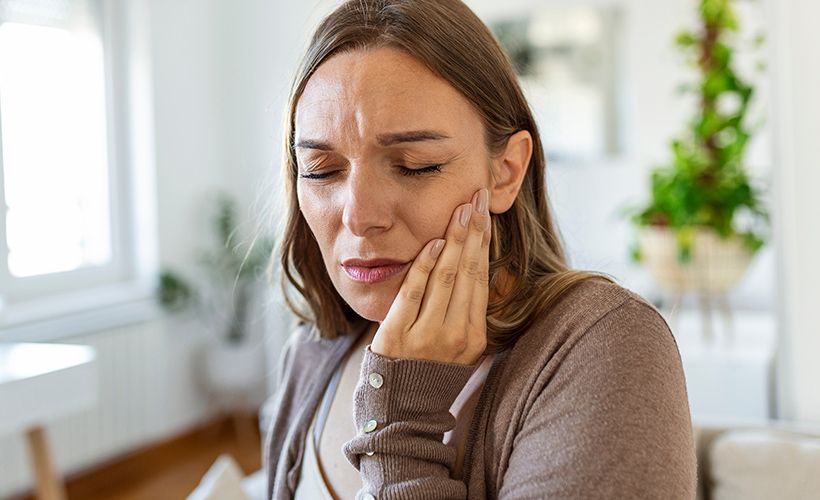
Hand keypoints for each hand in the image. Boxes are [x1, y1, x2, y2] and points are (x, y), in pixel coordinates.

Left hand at [370, 188, 490, 364]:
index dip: (484, 242)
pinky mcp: (398, 335)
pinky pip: (414, 292)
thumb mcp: (459, 345)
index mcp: (474, 336)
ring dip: (454, 240)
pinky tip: (434, 243)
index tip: (486, 213)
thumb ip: (465, 309)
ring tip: (461, 210)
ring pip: (446, 278)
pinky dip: (425, 266)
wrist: (402, 407)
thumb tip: (472, 261)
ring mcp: (427, 335)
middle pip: (468, 272)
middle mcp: (456, 335)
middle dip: (474, 231)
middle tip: (478, 198)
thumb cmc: (431, 369)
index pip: (482, 278)